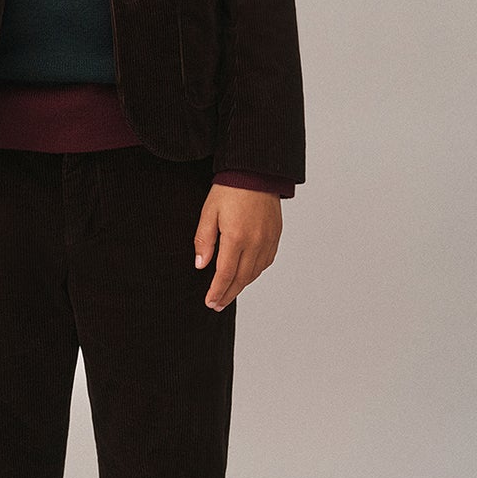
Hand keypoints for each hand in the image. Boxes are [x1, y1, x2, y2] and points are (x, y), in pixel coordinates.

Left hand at [194, 184, 281, 309]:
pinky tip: (246, 275)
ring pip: (255, 272)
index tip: (210, 302)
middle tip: (217, 305)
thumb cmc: (229, 189)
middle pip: (242, 278)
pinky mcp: (275, 235)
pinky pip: (266, 261)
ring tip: (229, 293)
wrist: (255, 172)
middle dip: (228, 294)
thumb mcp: (209, 212)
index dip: (217, 291)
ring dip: (242, 285)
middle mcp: (255, 242)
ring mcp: (268, 239)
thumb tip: (200, 265)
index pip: (226, 274)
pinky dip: (255, 272)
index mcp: (236, 237)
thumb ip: (204, 240)